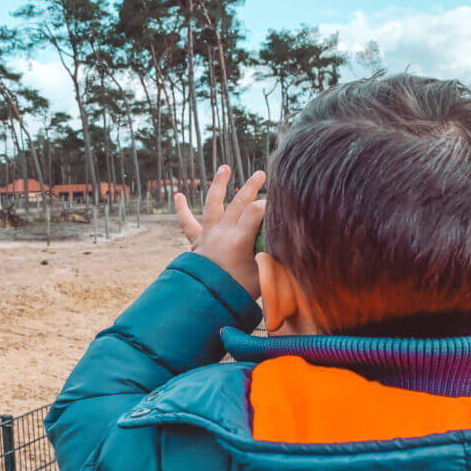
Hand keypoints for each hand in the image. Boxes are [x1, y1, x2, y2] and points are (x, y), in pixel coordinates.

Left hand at [175, 166, 265, 298]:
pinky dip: (182, 209)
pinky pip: (187, 223)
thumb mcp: (262, 277)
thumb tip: (292, 246)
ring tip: (224, 168)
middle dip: (251, 186)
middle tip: (262, 174)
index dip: (268, 204)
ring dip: (219, 184)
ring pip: (213, 204)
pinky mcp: (196, 242)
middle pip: (238, 203)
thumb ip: (274, 259)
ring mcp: (207, 235)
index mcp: (238, 241)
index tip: (278, 202)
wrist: (205, 302)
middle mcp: (221, 233)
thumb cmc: (237, 293)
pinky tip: (178, 195)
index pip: (256, 211)